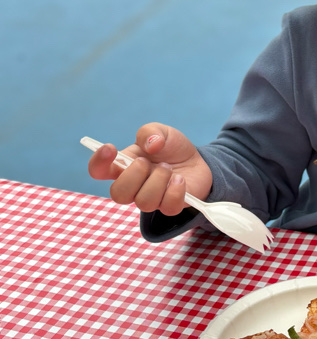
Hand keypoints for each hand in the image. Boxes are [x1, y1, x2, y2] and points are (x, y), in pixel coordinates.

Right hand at [87, 123, 212, 215]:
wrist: (197, 161)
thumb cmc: (171, 148)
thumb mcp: (161, 131)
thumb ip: (150, 132)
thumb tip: (151, 145)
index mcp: (123, 165)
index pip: (98, 170)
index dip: (98, 162)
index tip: (110, 148)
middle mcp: (133, 185)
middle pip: (117, 194)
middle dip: (134, 175)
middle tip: (147, 162)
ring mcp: (151, 198)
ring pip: (143, 202)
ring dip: (158, 181)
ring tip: (168, 169)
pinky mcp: (170, 206)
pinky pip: (167, 207)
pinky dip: (175, 190)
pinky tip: (180, 179)